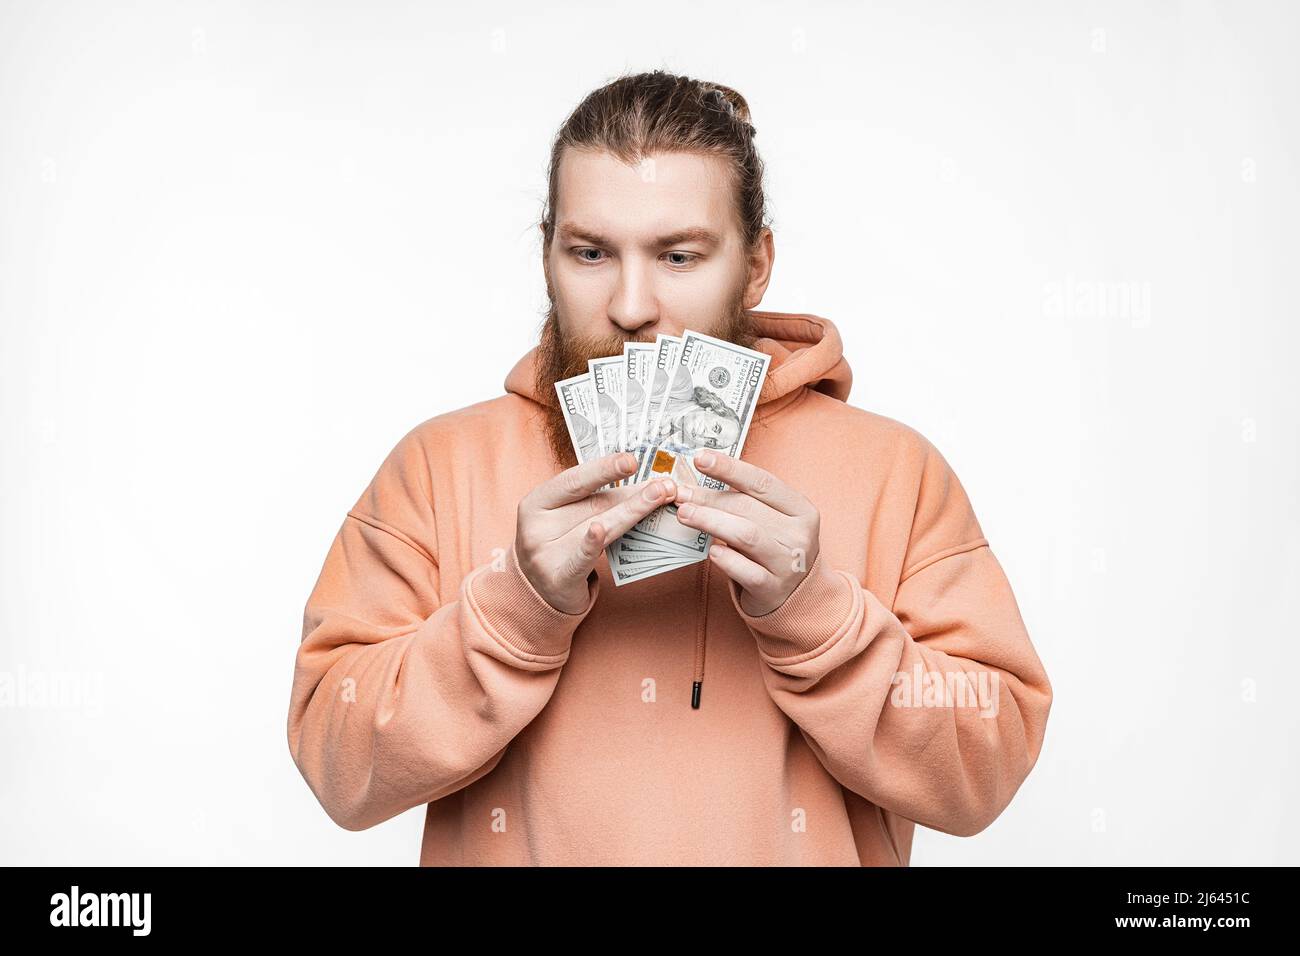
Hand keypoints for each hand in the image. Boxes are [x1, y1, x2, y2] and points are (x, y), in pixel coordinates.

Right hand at [516, 451, 675, 613]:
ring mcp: (542, 553)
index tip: (632, 460)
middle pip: (592, 504)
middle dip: (632, 494)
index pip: (574, 480)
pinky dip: (591, 543)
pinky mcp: (557, 578)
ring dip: (631, 511)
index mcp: (536, 502)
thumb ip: (599, 501)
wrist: (538, 591)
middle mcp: (535, 526)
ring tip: (658, 498)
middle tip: (663, 485)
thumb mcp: (569, 518)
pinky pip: (579, 558)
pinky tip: (601, 530)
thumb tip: (647, 485)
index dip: (604, 469)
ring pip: (595, 526)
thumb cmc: (559, 546)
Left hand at [670, 450, 821, 616]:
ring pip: (747, 535)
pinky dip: (727, 559)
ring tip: (684, 514)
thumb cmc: (776, 550)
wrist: (798, 596)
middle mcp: (799, 534)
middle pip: (748, 508)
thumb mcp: (773, 522)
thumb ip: (746, 503)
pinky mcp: (773, 588)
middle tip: (680, 492)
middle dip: (709, 497)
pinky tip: (710, 551)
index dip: (730, 468)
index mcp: (800, 509)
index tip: (701, 457)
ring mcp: (788, 563)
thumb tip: (697, 483)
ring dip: (711, 521)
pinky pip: (747, 571)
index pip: (762, 482)